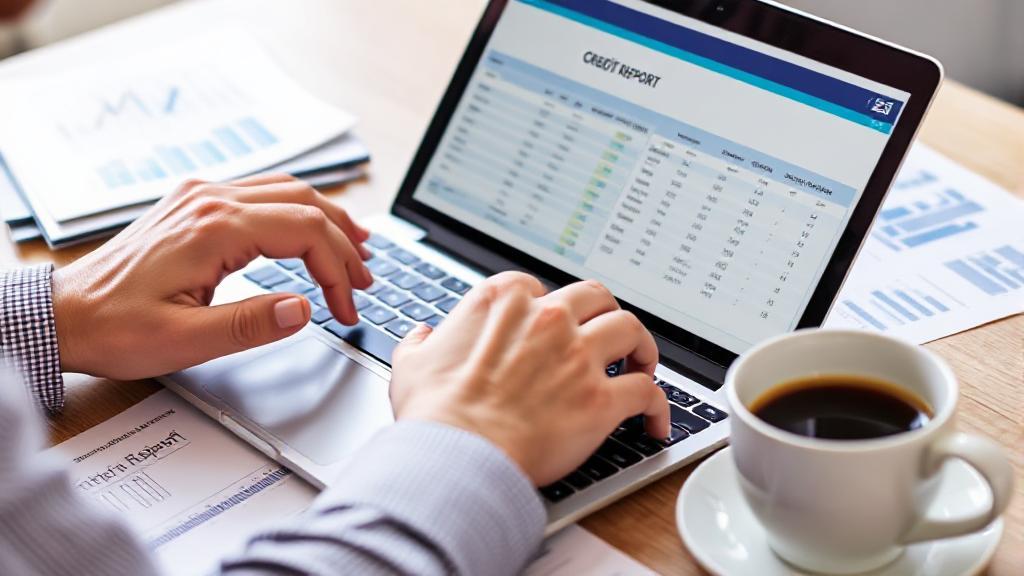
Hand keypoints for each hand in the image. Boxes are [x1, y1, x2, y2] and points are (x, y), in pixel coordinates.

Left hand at [52, 174, 372, 379]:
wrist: (63, 313)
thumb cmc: (114, 328)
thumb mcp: (184, 341)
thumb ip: (250, 325)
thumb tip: (304, 310)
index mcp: (214, 229)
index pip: (305, 232)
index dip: (338, 270)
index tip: (347, 306)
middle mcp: (210, 201)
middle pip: (305, 204)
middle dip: (344, 242)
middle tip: (364, 280)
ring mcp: (201, 197)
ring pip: (287, 190)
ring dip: (327, 219)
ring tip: (355, 250)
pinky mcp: (194, 204)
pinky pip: (263, 192)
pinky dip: (297, 210)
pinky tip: (309, 228)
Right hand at [389, 272, 669, 485]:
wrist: (457, 454)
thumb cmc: (435, 413)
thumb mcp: (412, 363)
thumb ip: (423, 341)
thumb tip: (425, 336)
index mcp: (503, 300)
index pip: (541, 289)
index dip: (550, 309)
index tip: (553, 328)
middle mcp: (547, 318)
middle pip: (596, 296)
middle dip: (604, 312)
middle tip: (607, 333)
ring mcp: (578, 355)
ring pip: (630, 329)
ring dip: (640, 346)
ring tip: (642, 363)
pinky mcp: (600, 398)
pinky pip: (647, 391)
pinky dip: (657, 404)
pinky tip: (655, 419)